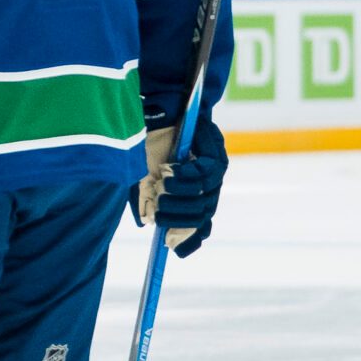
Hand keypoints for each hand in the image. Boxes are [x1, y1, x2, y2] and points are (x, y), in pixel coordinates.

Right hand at [150, 116, 227, 257]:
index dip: (189, 240)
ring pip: (205, 195)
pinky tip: (170, 172)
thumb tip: (147, 224)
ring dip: (181, 196)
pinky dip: (187, 176)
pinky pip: (207, 172)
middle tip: (158, 213)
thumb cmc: (150, 145)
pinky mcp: (217, 152)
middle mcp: (208, 187)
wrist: (159, 112)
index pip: (200, 226)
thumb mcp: (143, 176)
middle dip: (178, 218)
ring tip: (161, 188)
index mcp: (194, 196)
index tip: (171, 248)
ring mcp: (216, 171)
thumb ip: (146, 198)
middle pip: (202, 214)